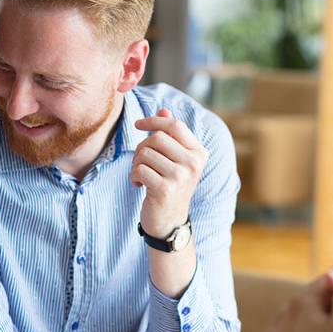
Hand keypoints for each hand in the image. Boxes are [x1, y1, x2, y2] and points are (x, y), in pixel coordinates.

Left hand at [132, 109, 207, 237]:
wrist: (169, 221)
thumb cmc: (170, 186)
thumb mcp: (174, 160)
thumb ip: (170, 136)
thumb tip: (163, 110)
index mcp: (199, 153)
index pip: (174, 125)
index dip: (154, 120)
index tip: (138, 124)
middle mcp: (193, 164)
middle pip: (156, 138)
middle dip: (142, 147)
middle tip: (140, 162)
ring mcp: (180, 177)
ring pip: (145, 153)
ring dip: (136, 164)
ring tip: (142, 175)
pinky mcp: (165, 189)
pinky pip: (139, 169)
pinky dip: (133, 176)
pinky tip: (140, 185)